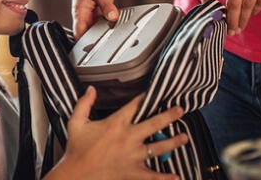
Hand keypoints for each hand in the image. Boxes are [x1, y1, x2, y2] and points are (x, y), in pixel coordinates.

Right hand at [52, 86, 186, 179]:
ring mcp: (132, 155)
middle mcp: (128, 138)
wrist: (76, 174)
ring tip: (184, 137)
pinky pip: (153, 176)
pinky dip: (166, 177)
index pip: (134, 106)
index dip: (145, 97)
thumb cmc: (76, 150)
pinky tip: (177, 176)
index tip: (153, 92)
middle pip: (154, 123)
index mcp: (116, 124)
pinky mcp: (133, 172)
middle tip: (180, 110)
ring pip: (159, 147)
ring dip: (173, 142)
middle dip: (169, 115)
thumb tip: (91, 89)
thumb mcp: (76, 122)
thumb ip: (84, 104)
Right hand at [72, 0, 119, 38]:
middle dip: (99, 40)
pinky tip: (118, 26)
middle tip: (111, 40)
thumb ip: (105, 3)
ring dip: (106, 34)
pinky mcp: (99, 18)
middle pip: (89, 36)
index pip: (78, 33)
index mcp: (78, 11)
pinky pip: (105, 26)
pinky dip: (111, 27)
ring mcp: (91, 18)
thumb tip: (112, 16)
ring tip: (116, 33)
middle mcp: (83, 18)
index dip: (85, 42)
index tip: (96, 46)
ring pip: (98, 32)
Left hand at [200, 0, 260, 34]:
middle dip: (231, 19)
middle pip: (233, 0)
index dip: (206, 1)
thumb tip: (217, 9)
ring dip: (244, 18)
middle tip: (230, 30)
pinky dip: (256, 10)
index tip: (211, 14)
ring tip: (240, 27)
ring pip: (247, 3)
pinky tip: (252, 13)